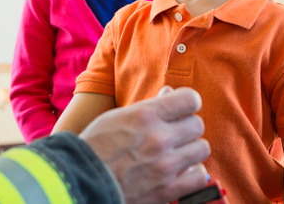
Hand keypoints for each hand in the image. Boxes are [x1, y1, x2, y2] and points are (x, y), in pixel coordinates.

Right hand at [80, 86, 209, 203]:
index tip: (182, 110)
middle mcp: (158, 138)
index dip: (188, 103)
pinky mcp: (168, 190)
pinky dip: (192, 174)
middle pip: (197, 124)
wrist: (81, 182)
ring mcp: (165, 166)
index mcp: (145, 115)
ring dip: (191, 150)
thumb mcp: (117, 117)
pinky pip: (200, 176)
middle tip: (176, 134)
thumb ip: (148, 106)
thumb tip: (170, 93)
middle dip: (188, 127)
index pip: (190, 99)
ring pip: (202, 148)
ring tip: (177, 153)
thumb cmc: (96, 147)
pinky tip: (180, 172)